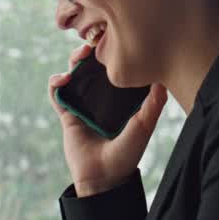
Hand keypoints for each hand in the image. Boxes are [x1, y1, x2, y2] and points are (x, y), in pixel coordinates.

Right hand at [46, 42, 168, 196]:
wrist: (104, 178)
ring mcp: (82, 106)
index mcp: (118, 99)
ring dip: (72, 62)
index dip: (111, 54)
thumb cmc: (127, 155)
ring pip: (73, 75)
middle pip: (91, 68)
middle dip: (90, 52)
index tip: (114, 42)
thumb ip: (153, 104)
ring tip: (78, 57)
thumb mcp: (144, 127)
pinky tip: (64, 78)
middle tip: (93, 44)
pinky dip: (56, 82)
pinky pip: (57, 94)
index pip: (113, 70)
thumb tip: (162, 79)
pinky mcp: (67, 115)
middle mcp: (100, 100)